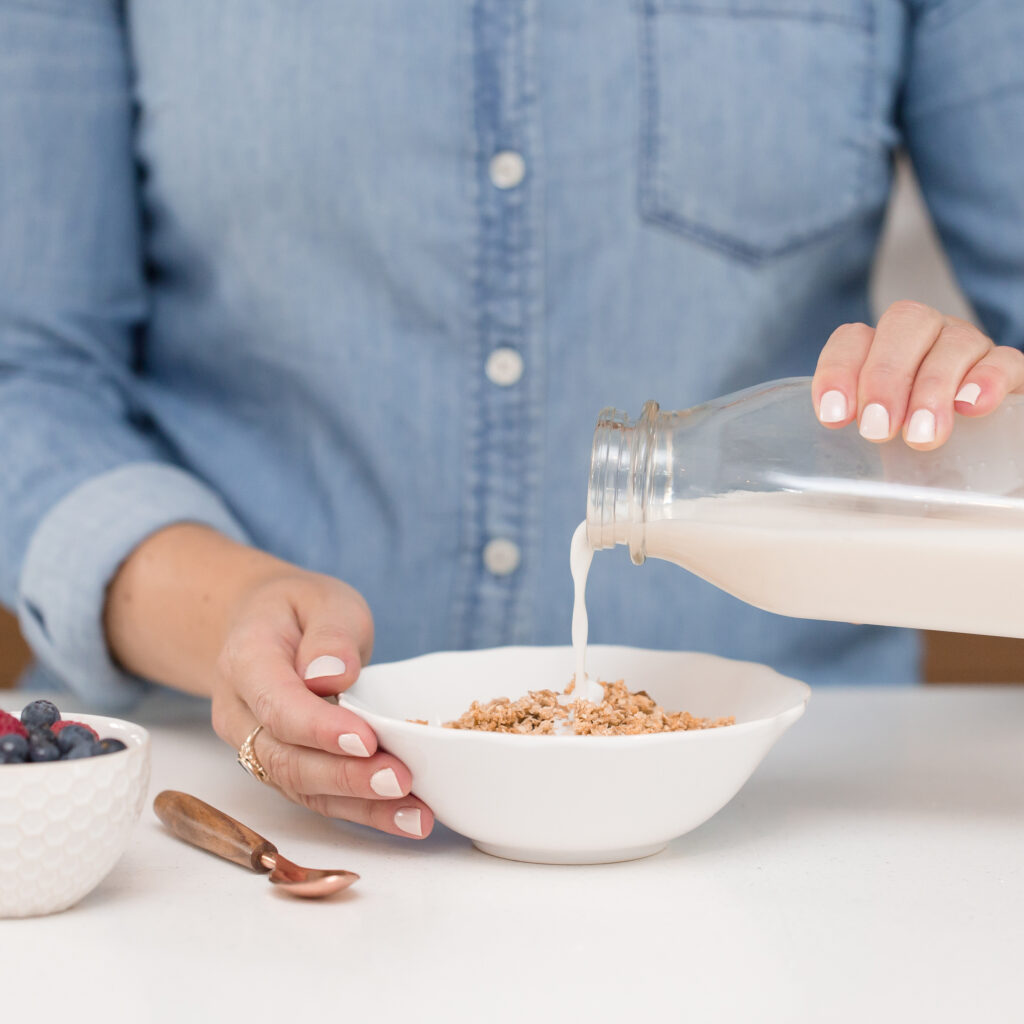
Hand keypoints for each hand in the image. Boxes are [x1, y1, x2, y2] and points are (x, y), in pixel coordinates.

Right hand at [212, 571, 432, 839]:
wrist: (266, 627)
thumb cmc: (300, 611)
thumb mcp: (322, 600)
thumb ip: (330, 635)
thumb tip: (332, 675)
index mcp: (245, 663)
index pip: (277, 705)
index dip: (320, 728)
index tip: (367, 738)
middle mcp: (240, 714)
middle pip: (286, 758)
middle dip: (346, 776)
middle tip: (401, 780)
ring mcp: (256, 748)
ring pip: (302, 788)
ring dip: (360, 805)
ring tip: (416, 814)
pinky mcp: (282, 769)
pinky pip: (319, 798)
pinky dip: (363, 811)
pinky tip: (407, 817)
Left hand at [812, 300, 1023, 447]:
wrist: (978, 459)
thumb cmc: (916, 455)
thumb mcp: (883, 454)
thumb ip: (863, 453)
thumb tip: (846, 481)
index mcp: (881, 351)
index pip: (853, 339)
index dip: (838, 371)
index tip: (834, 416)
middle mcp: (924, 339)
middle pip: (904, 324)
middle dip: (885, 376)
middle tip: (878, 429)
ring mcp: (968, 349)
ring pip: (953, 341)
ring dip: (932, 387)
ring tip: (922, 436)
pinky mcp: (1008, 368)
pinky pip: (1002, 360)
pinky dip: (986, 380)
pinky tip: (971, 407)